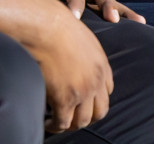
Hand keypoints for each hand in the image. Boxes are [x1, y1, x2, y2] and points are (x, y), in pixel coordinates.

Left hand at [0, 0, 144, 23]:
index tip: (74, 18)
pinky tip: (128, 30)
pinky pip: (97, 13)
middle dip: (107, 4)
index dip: (75, 1)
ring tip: (138, 23)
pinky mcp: (76, 10)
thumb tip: (38, 2)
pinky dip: (114, 19)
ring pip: (103, 1)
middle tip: (113, 19)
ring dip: (119, 11)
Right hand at [28, 0, 115, 132]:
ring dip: (70, 125)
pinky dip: (55, 126)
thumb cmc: (58, 26)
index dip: (94, 99)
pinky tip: (47, 124)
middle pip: (100, 111)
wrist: (47, 27)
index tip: (82, 102)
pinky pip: (63, 123)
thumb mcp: (82, 38)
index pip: (106, 91)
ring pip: (82, 121)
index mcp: (102, 65)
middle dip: (87, 118)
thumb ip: (84, 54)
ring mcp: (82, 92)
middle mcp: (97, 81)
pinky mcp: (65, 100)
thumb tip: (74, 61)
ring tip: (57, 123)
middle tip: (72, 119)